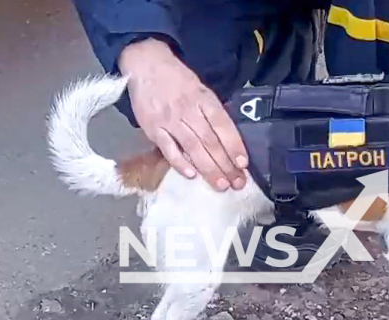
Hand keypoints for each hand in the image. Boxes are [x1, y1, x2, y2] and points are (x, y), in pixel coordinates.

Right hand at [118, 38, 247, 190]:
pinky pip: (168, 149)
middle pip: (210, 141)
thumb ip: (212, 112)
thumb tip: (229, 140)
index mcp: (204, 99)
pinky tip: (191, 175)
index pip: (223, 125)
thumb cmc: (177, 80)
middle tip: (237, 183)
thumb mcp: (201, 88)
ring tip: (220, 185)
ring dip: (208, 168)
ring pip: (192, 147)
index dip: (234, 145)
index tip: (243, 164)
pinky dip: (180, 163)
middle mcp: (188, 110)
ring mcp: (170, 120)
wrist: (145, 65)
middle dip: (225, 164)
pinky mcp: (153, 129)